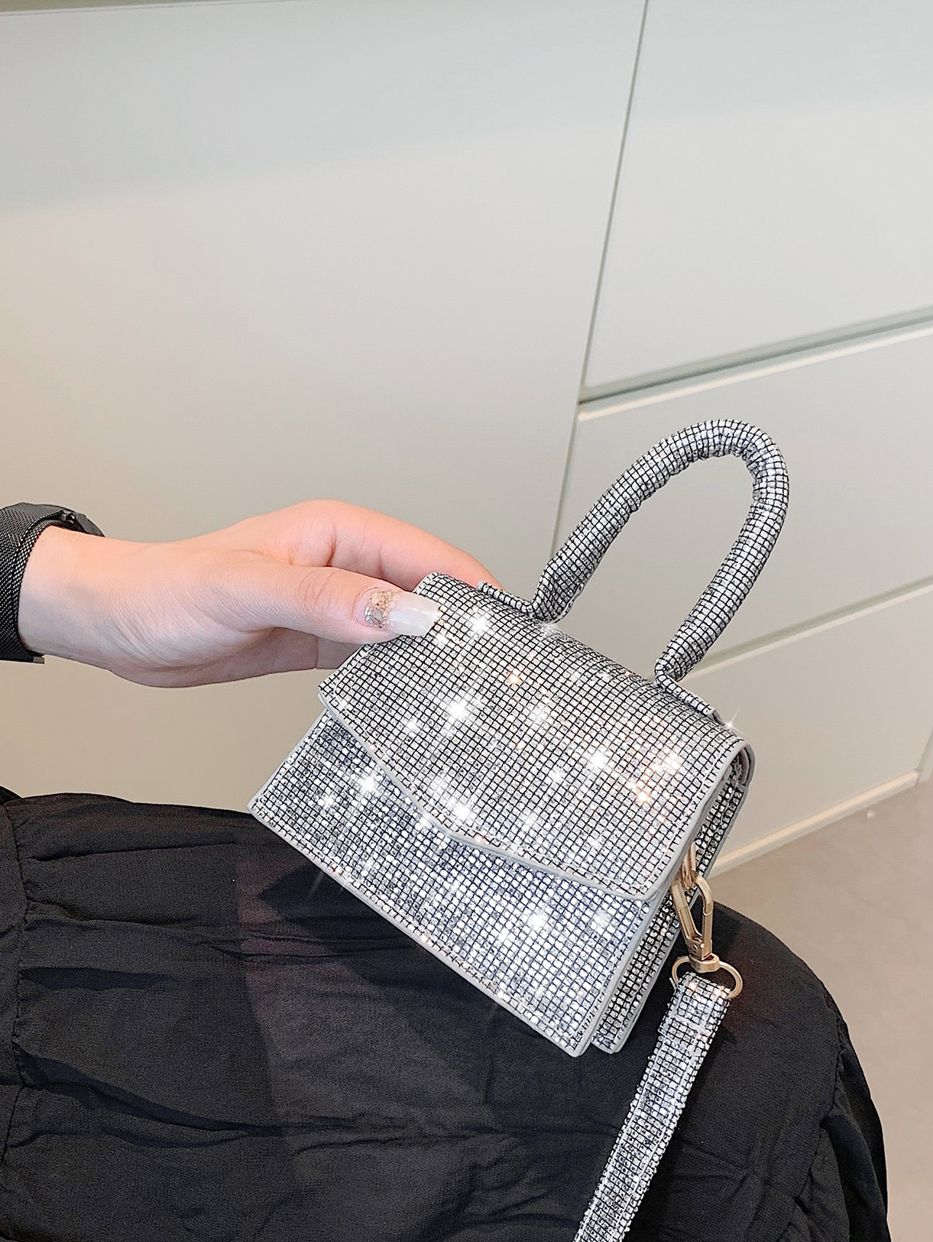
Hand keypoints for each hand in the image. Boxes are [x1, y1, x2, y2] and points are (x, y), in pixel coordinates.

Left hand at [18, 501, 500, 686]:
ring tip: (466, 697)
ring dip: (433, 660)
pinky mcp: (321, 644)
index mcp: (340, 531)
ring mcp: (337, 607)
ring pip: (406, 632)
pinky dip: (397, 681)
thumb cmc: (167, 590)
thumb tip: (406, 615)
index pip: (429, 557)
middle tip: (493, 678)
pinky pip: (375, 662)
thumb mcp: (248, 590)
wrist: (115, 626)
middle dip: (462, 630)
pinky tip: (413, 705)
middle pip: (428, 596)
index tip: (502, 635)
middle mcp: (346, 565)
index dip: (471, 592)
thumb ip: (330, 600)